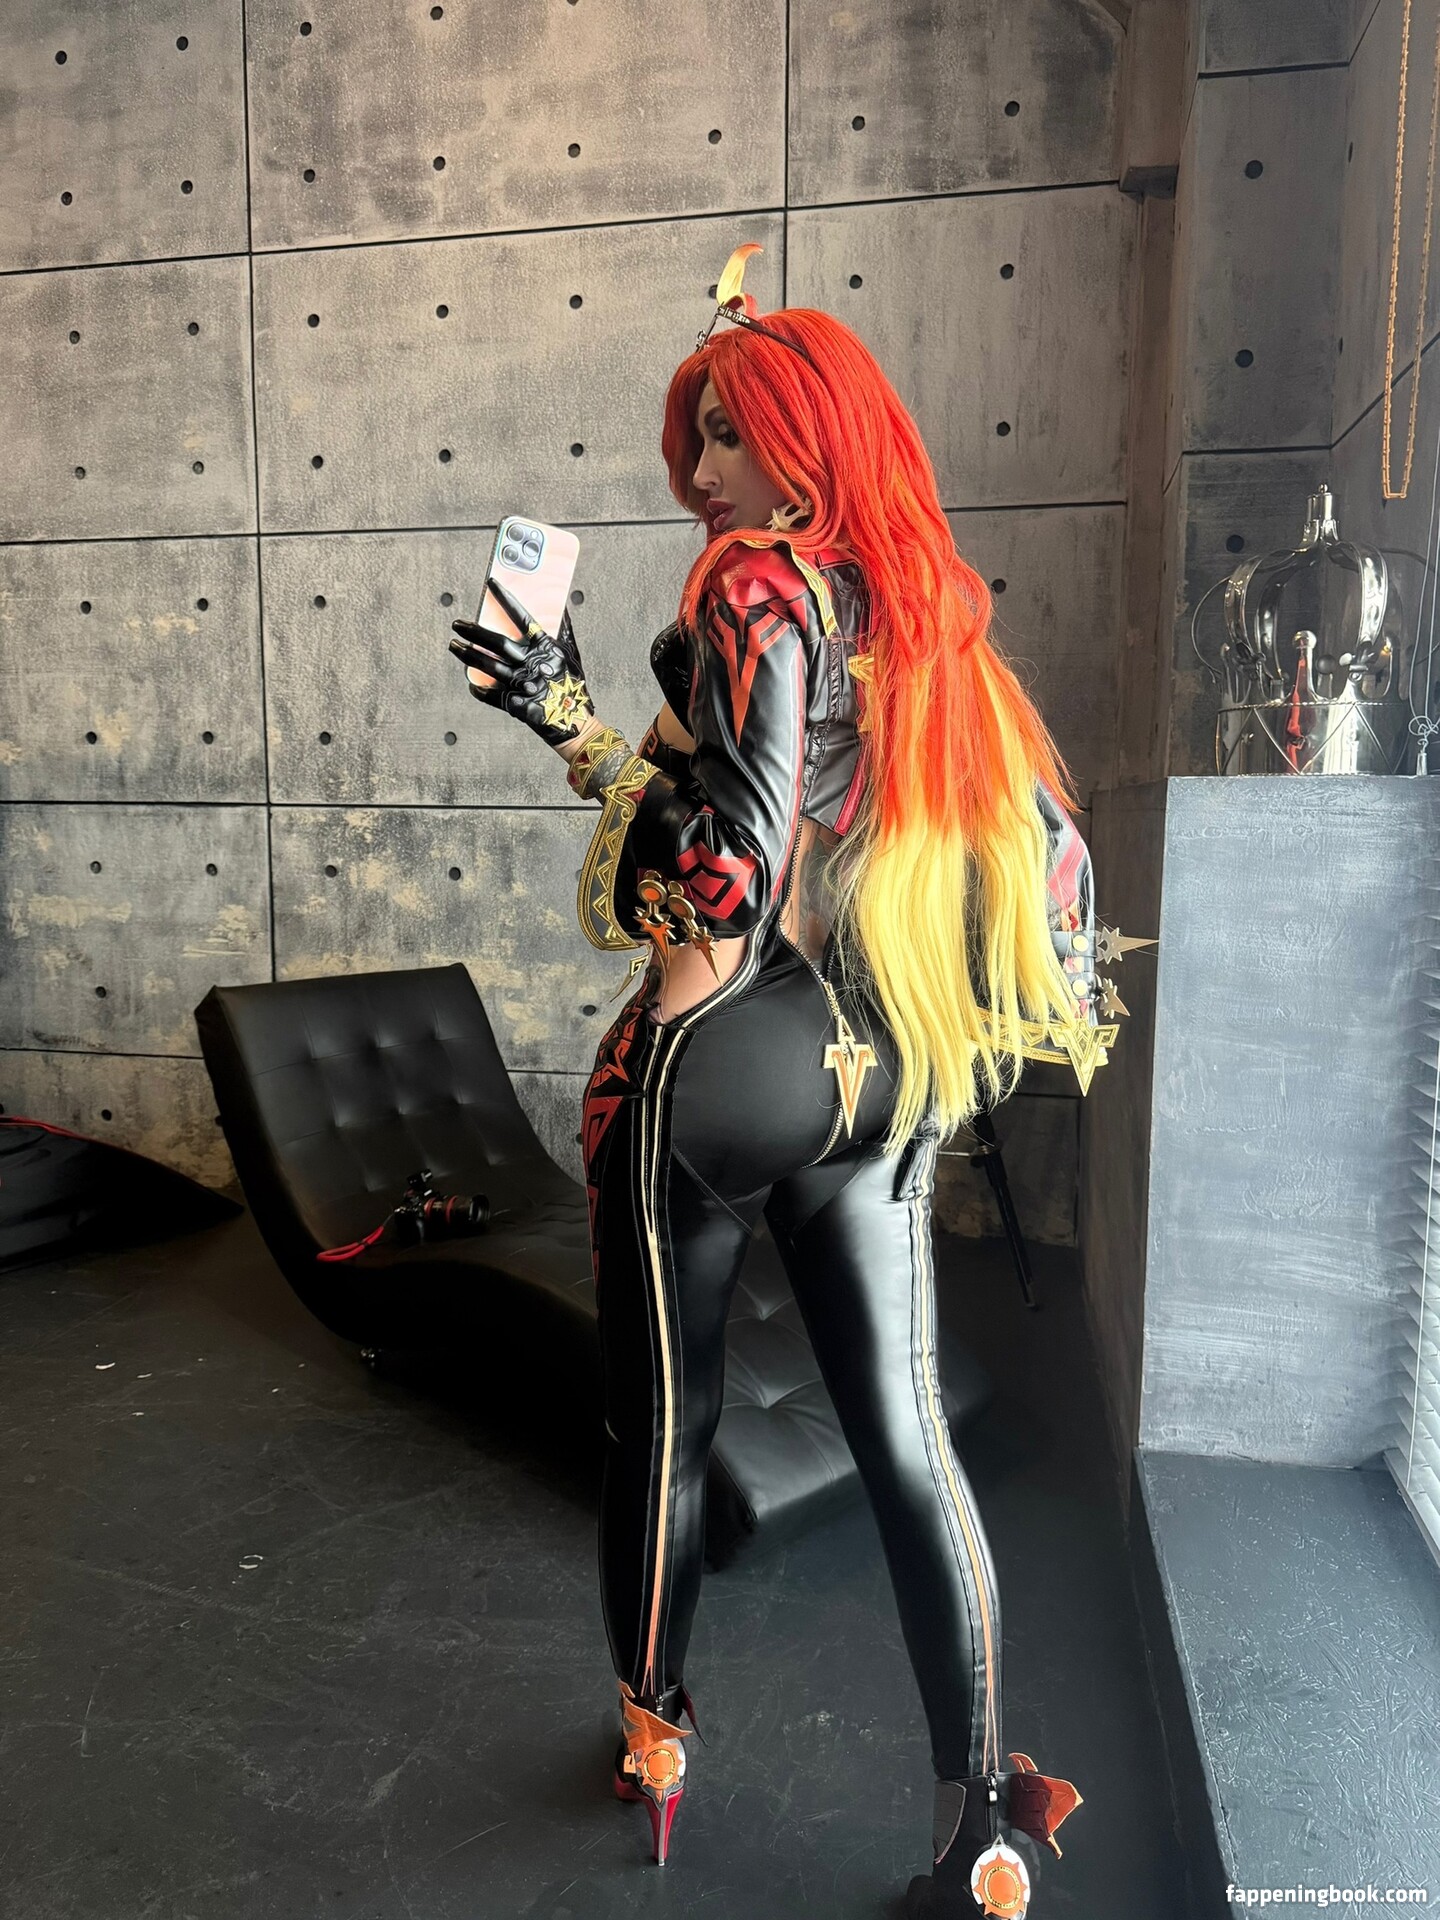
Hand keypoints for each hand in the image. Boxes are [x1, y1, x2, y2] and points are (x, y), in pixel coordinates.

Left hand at [449, 576, 595, 748]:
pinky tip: (470, 681)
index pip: (522, 617)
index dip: (506, 599)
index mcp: (547, 648)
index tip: (491, 584)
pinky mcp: (516, 705)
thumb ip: (563, 629)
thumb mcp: (571, 654)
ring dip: (468, 655)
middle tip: (457, 624)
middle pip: (497, 642)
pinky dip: (478, 688)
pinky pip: (491, 695)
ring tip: (454, 646)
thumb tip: (562, 605)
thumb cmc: (574, 686)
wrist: (576, 722)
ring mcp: (523, 685)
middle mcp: (533, 664)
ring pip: (488, 666)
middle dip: (474, 631)